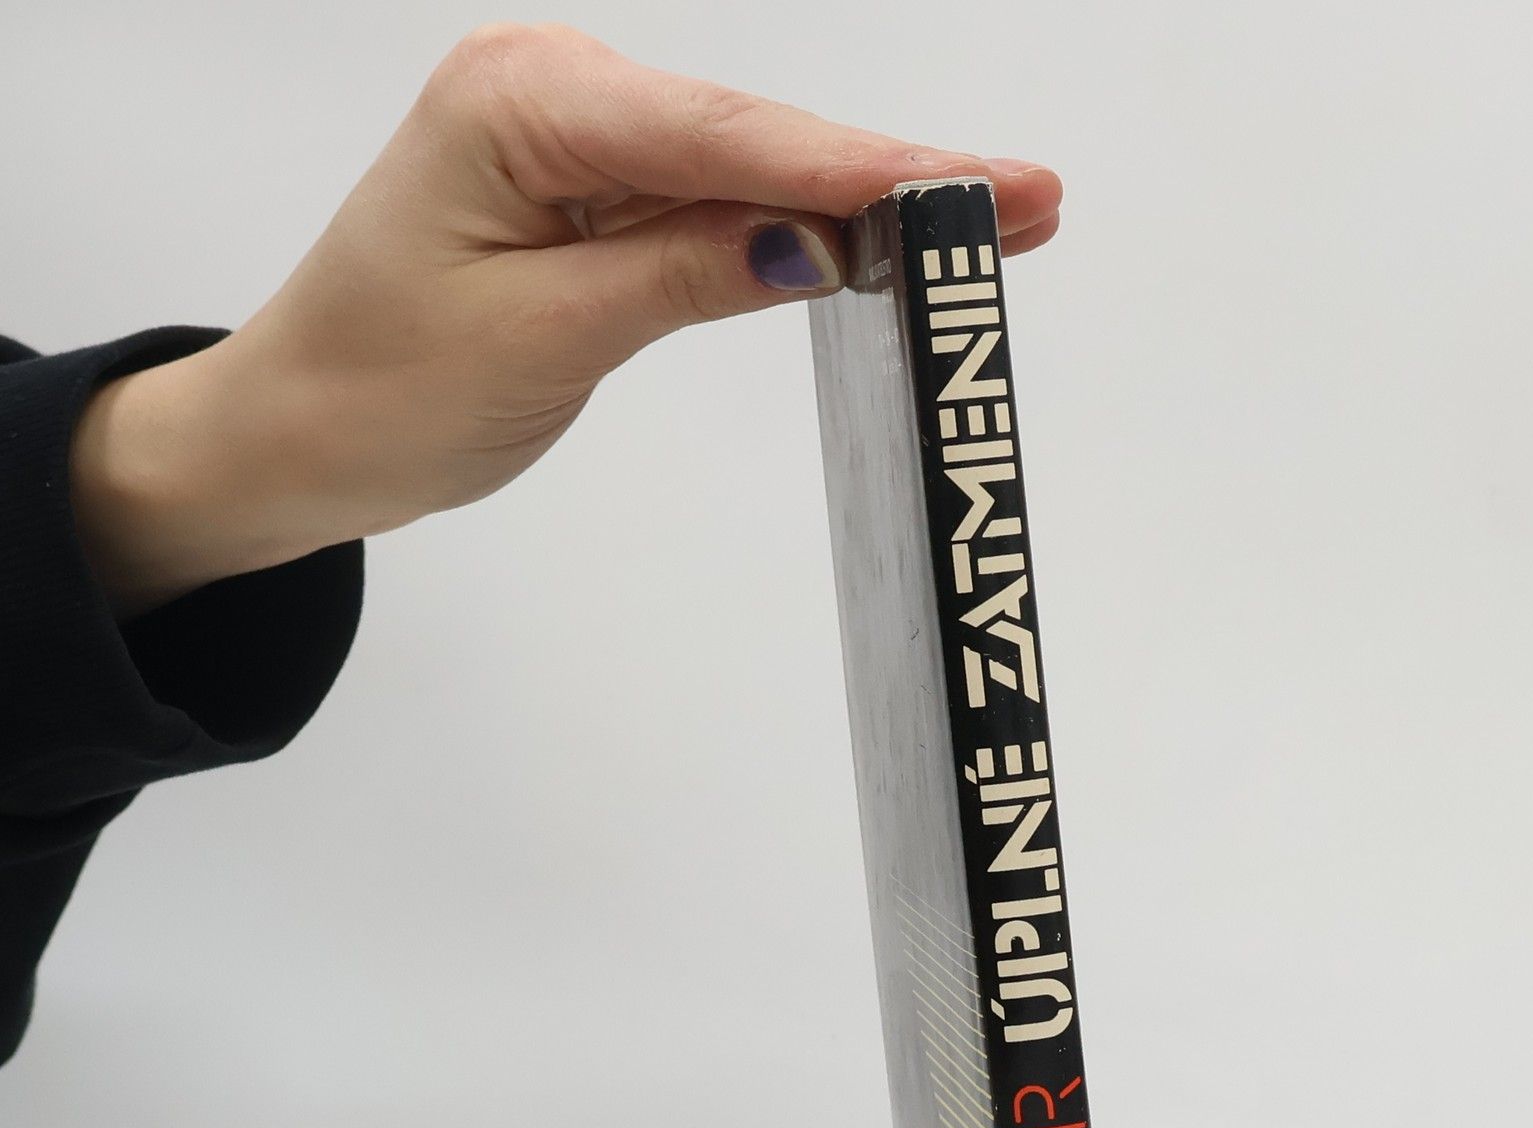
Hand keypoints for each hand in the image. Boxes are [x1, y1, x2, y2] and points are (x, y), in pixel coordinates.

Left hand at [69, 23, 1062, 617]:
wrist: (301, 429)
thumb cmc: (380, 387)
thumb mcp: (542, 339)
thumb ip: (683, 274)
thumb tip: (819, 240)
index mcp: (519, 104)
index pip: (723, 137)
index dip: (858, 169)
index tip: (974, 187)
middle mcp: (553, 91)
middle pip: (755, 134)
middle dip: (891, 176)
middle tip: (1030, 201)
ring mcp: (578, 134)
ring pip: (749, 165)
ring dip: (862, 200)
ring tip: (991, 219)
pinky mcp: (596, 185)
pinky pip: (716, 197)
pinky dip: (798, 222)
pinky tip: (883, 231)